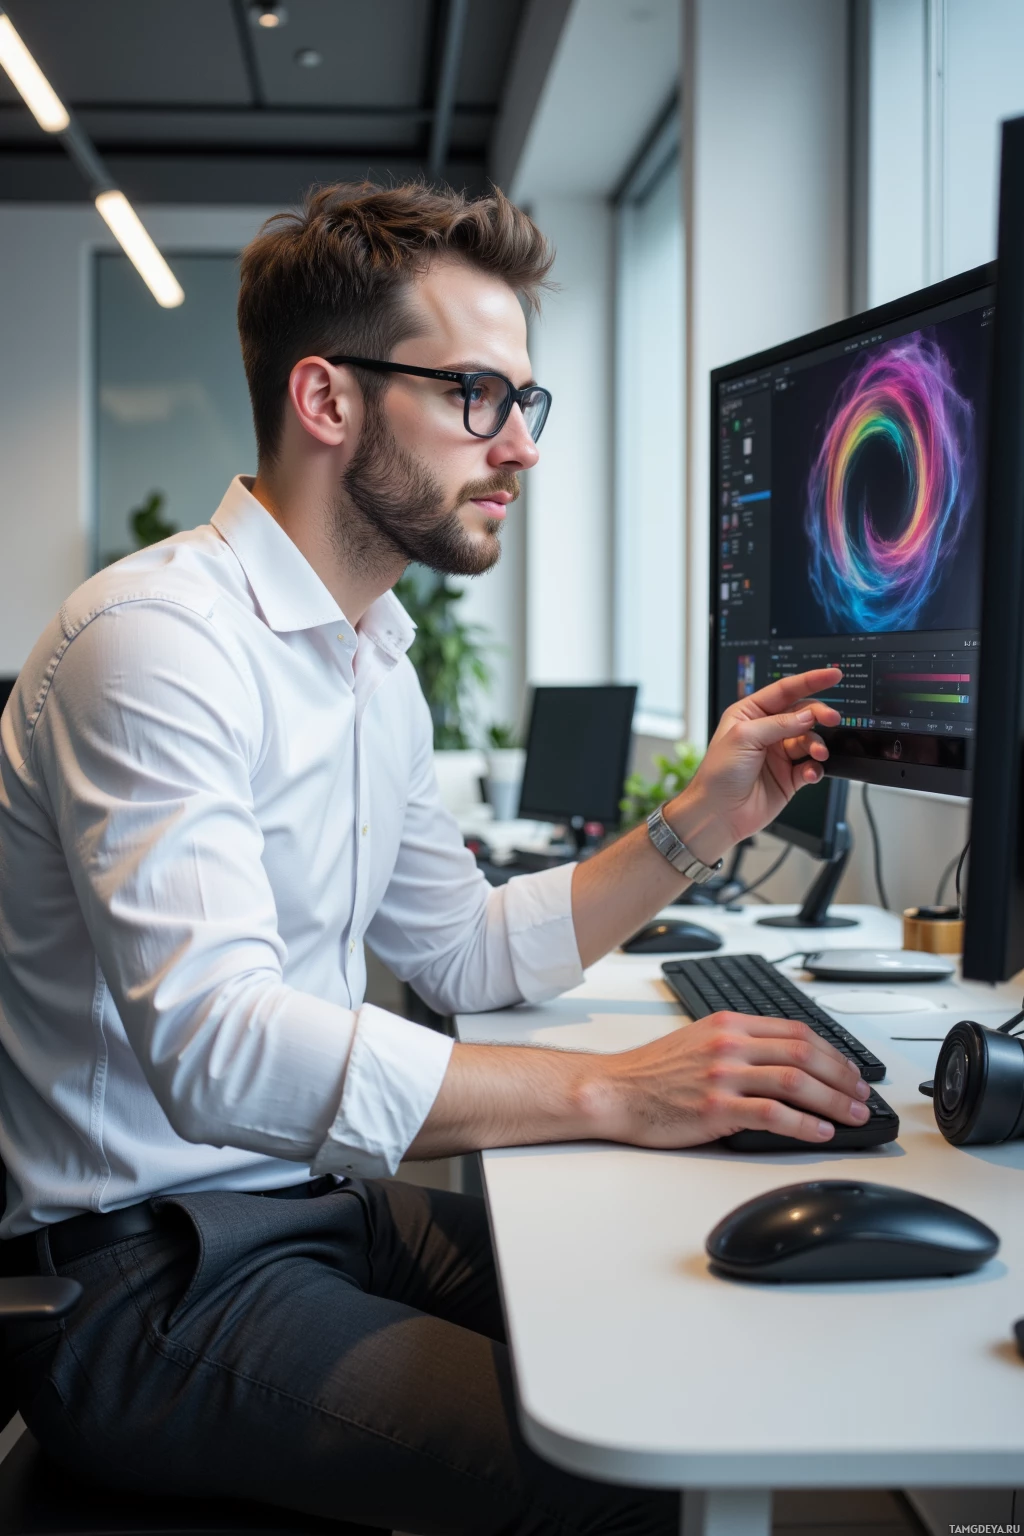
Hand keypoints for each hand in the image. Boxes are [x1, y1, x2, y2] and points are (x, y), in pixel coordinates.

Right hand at [592, 1011, 870, 1147]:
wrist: (615, 1090)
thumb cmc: (653, 1071)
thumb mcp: (700, 1039)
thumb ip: (741, 1043)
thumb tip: (787, 1062)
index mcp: (729, 1023)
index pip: (796, 1031)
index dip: (832, 1052)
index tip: (850, 1070)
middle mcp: (730, 1044)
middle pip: (804, 1054)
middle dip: (842, 1076)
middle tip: (862, 1095)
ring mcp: (724, 1075)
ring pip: (796, 1082)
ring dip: (833, 1100)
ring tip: (852, 1115)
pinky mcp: (716, 1108)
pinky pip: (773, 1114)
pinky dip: (804, 1124)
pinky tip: (820, 1132)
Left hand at [668, 667, 841, 859]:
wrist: (718, 814)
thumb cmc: (718, 774)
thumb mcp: (744, 737)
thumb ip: (779, 723)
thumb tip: (808, 715)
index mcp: (750, 714)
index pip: (785, 690)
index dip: (811, 681)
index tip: (833, 675)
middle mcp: (766, 732)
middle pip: (803, 714)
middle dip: (819, 714)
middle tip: (832, 718)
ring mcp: (779, 754)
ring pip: (810, 740)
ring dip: (817, 744)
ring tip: (817, 753)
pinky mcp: (789, 777)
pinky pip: (811, 766)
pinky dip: (815, 768)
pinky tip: (811, 772)